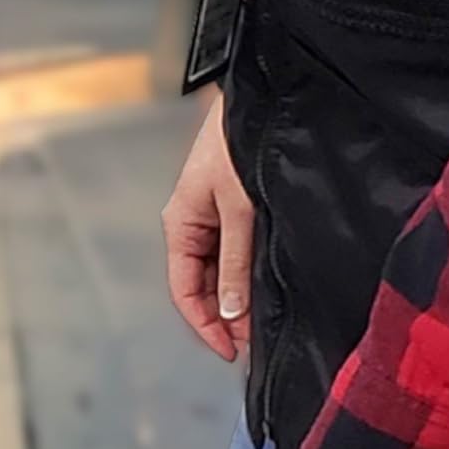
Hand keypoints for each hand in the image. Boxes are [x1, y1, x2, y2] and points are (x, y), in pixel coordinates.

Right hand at [163, 89, 253, 361]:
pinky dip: (249, 273)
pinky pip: (237, 252)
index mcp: (181, 224)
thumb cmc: (240, 142)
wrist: (263, 97)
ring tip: (264, 320)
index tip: (231, 351)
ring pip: (222, 272)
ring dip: (240, 297)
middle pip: (204, 287)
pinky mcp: (236, 208)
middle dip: (226, 317)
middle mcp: (193, 224)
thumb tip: (232, 312)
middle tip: (254, 343)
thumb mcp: (239, 210)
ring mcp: (214, 217)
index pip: (185, 292)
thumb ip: (236, 263)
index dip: (206, 326)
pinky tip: (267, 287)